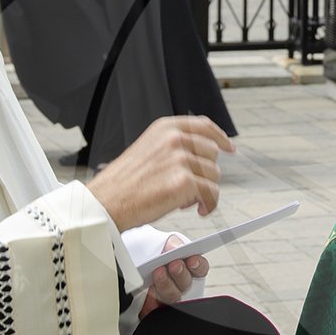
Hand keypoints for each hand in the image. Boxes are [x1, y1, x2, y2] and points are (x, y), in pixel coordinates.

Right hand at [88, 116, 232, 231]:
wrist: (105, 202)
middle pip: (213, 153)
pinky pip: (212, 194)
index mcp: (165, 128)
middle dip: (205, 172)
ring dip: (204, 190)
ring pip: (214, 175)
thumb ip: (174, 146)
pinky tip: (197, 209)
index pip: (204, 125)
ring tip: (184, 199)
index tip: (229, 147)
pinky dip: (209, 205)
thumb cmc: (123, 183)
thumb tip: (202, 155)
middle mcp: (174, 139)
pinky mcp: (184, 182)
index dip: (221, 137)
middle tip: (189, 187)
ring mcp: (180, 159)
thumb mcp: (148, 149)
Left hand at [139, 235, 209, 317]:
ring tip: (158, 272)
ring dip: (167, 284)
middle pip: (186, 283)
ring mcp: (166, 297)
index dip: (198, 265)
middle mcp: (178, 284)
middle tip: (174, 264)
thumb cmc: (147, 256)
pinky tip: (149, 289)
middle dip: (181, 273)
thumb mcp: (159, 243)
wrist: (127, 270)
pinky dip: (154, 302)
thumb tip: (176, 248)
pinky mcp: (153, 309)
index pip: (200, 268)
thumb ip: (170, 244)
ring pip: (173, 296)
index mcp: (186, 268)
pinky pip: (156, 309)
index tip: (192, 259)